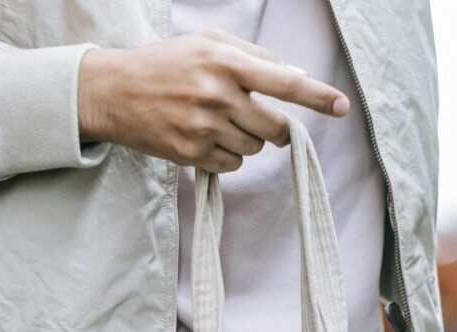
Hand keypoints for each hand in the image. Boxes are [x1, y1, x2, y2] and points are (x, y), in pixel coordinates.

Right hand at [76, 30, 349, 172]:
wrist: (113, 91)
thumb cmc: (167, 63)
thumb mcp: (209, 43)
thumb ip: (255, 56)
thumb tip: (299, 75)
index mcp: (225, 61)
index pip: (284, 81)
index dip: (317, 96)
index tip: (342, 106)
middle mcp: (216, 94)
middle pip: (276, 127)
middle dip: (278, 128)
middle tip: (263, 120)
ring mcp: (203, 127)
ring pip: (255, 148)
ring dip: (248, 139)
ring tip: (218, 122)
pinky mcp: (190, 153)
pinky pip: (233, 164)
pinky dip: (228, 156)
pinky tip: (205, 138)